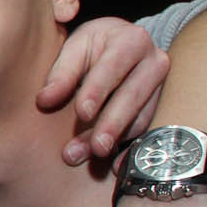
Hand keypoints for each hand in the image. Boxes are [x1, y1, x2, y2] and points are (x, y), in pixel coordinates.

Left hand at [38, 17, 168, 165]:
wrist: (121, 47)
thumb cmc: (93, 47)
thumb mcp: (75, 48)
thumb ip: (61, 73)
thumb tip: (44, 100)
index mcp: (132, 39)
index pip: (114, 66)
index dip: (98, 90)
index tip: (81, 112)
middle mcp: (154, 62)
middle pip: (133, 96)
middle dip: (111, 123)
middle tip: (95, 147)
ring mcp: (161, 87)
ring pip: (140, 118)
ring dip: (115, 140)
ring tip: (88, 156)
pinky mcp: (161, 108)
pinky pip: (149, 132)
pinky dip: (131, 150)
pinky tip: (116, 166)